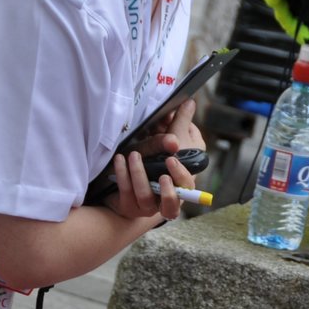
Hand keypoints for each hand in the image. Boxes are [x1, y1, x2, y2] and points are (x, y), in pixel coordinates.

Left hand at [112, 100, 203, 222]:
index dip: (181, 175)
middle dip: (169, 187)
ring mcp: (148, 206)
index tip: (171, 159)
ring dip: (140, 176)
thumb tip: (189, 101)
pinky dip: (123, 175)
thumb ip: (178, 122)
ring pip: (146, 198)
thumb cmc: (154, 155)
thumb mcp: (166, 137)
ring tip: (133, 156)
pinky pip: (127, 194)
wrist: (129, 178)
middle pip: (174, 202)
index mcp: (181, 183)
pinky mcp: (130, 207)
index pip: (188, 185)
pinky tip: (119, 160)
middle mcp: (167, 199)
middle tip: (164, 167)